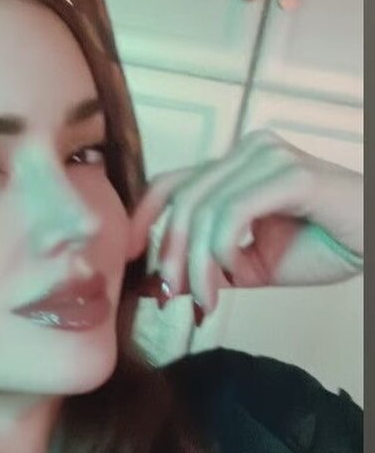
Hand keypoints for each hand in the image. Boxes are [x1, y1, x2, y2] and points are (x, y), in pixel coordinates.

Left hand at [131, 129, 362, 316]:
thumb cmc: (323, 245)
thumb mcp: (250, 265)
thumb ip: (208, 266)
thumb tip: (160, 284)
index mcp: (235, 165)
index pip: (171, 184)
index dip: (141, 221)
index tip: (130, 262)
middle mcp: (248, 151)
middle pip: (181, 201)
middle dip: (168, 255)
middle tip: (171, 297)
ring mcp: (268, 157)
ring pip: (203, 211)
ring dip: (197, 265)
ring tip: (208, 301)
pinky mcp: (290, 174)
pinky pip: (232, 215)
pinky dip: (221, 252)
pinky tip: (231, 275)